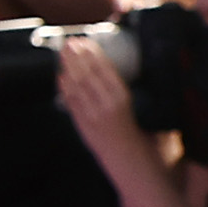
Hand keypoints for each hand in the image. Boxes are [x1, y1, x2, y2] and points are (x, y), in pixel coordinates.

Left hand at [54, 38, 147, 164]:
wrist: (133, 165)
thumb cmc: (145, 139)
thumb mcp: (147, 109)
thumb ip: (133, 93)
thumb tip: (127, 70)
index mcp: (123, 99)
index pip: (104, 70)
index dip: (93, 54)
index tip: (87, 41)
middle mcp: (104, 106)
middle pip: (86, 75)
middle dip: (76, 56)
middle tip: (70, 41)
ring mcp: (91, 117)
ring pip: (75, 87)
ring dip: (67, 67)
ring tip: (63, 52)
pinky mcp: (83, 126)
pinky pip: (70, 103)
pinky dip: (64, 88)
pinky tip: (60, 76)